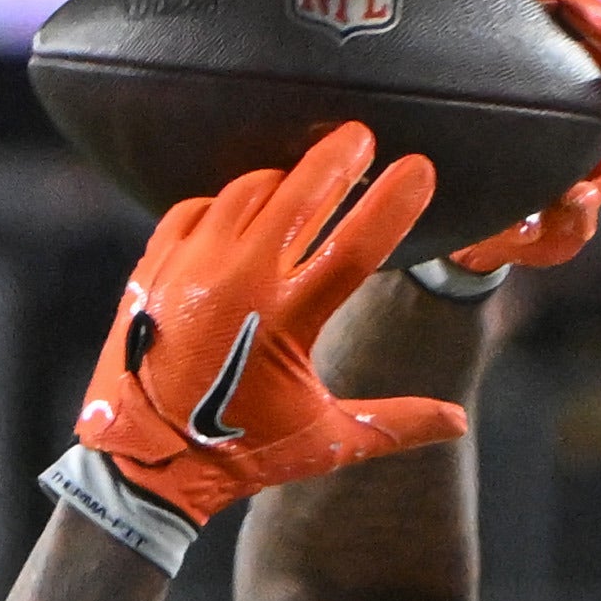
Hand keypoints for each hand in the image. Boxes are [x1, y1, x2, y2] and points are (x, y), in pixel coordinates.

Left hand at [62, 125, 471, 540]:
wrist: (141, 463)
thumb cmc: (239, 455)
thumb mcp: (324, 440)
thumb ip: (395, 422)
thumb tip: (458, 422)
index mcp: (287, 321)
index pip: (356, 246)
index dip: (393, 202)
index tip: (420, 168)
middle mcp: (237, 282)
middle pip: (299, 192)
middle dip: (337, 158)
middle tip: (361, 137)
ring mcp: (191, 267)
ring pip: (247, 191)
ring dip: (283, 181)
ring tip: (305, 182)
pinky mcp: (155, 264)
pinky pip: (197, 206)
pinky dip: (226, 203)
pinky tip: (245, 211)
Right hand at [446, 0, 600, 276]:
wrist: (468, 202)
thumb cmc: (517, 225)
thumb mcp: (539, 243)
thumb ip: (561, 233)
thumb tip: (576, 198)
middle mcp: (596, 87)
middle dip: (596, 14)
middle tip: (566, 6)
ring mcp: (558, 53)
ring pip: (578, 1)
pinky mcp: (520, 33)